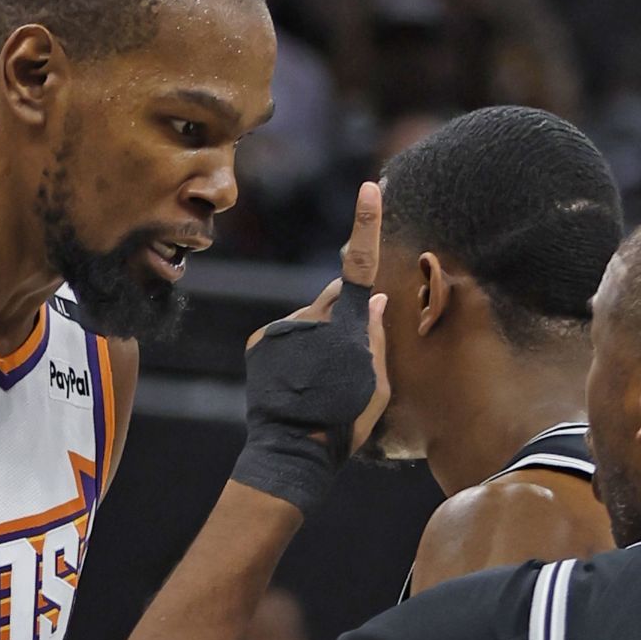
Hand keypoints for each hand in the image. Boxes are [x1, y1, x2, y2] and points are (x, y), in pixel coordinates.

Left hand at [232, 183, 388, 507]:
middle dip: (342, 317)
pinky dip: (293, 348)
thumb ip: (378, 338)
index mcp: (349, 327)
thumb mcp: (379, 386)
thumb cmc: (345, 424)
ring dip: (315, 337)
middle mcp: (313, 317)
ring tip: (316, 379)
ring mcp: (283, 327)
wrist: (291, 451)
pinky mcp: (261, 340)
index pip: (361, 267)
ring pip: (308, 319)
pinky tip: (295, 380)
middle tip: (343, 362)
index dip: (367, 224)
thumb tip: (378, 301)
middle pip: (335, 300)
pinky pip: (285, 334)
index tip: (369, 188)